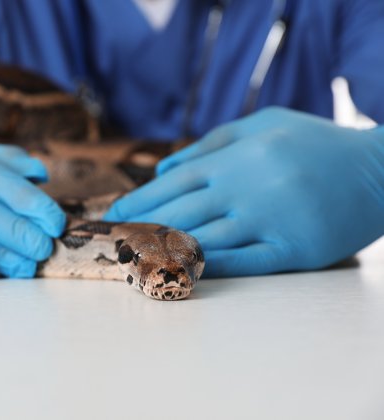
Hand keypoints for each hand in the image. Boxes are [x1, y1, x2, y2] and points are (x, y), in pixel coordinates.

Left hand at [105, 107, 383, 276]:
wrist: (379, 169)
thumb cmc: (315, 142)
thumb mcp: (262, 125)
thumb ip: (210, 144)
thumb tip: (163, 168)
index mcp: (236, 159)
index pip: (172, 184)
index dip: (138, 202)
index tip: (113, 216)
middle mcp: (245, 189)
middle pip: (179, 213)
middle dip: (139, 227)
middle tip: (110, 241)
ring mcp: (268, 221)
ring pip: (203, 240)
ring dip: (162, 251)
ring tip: (132, 259)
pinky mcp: (292, 250)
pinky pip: (241, 262)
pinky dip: (206, 268)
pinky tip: (178, 272)